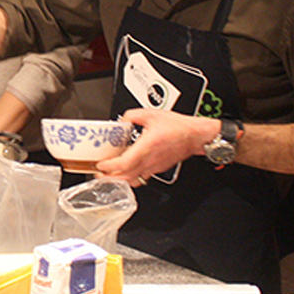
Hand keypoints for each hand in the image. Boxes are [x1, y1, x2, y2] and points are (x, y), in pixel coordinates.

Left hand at [95, 109, 218, 186]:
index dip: (109, 166)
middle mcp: (150, 160)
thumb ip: (132, 115)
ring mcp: (154, 167)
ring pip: (134, 180)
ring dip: (120, 180)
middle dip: (110, 177)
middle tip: (98, 174)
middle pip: (125, 176)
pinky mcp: (158, 169)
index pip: (124, 163)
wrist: (195, 136)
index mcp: (147, 146)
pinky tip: (126, 172)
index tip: (100, 164)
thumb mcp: (151, 114)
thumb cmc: (178, 126)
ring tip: (109, 175)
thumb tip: (122, 120)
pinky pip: (142, 177)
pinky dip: (131, 178)